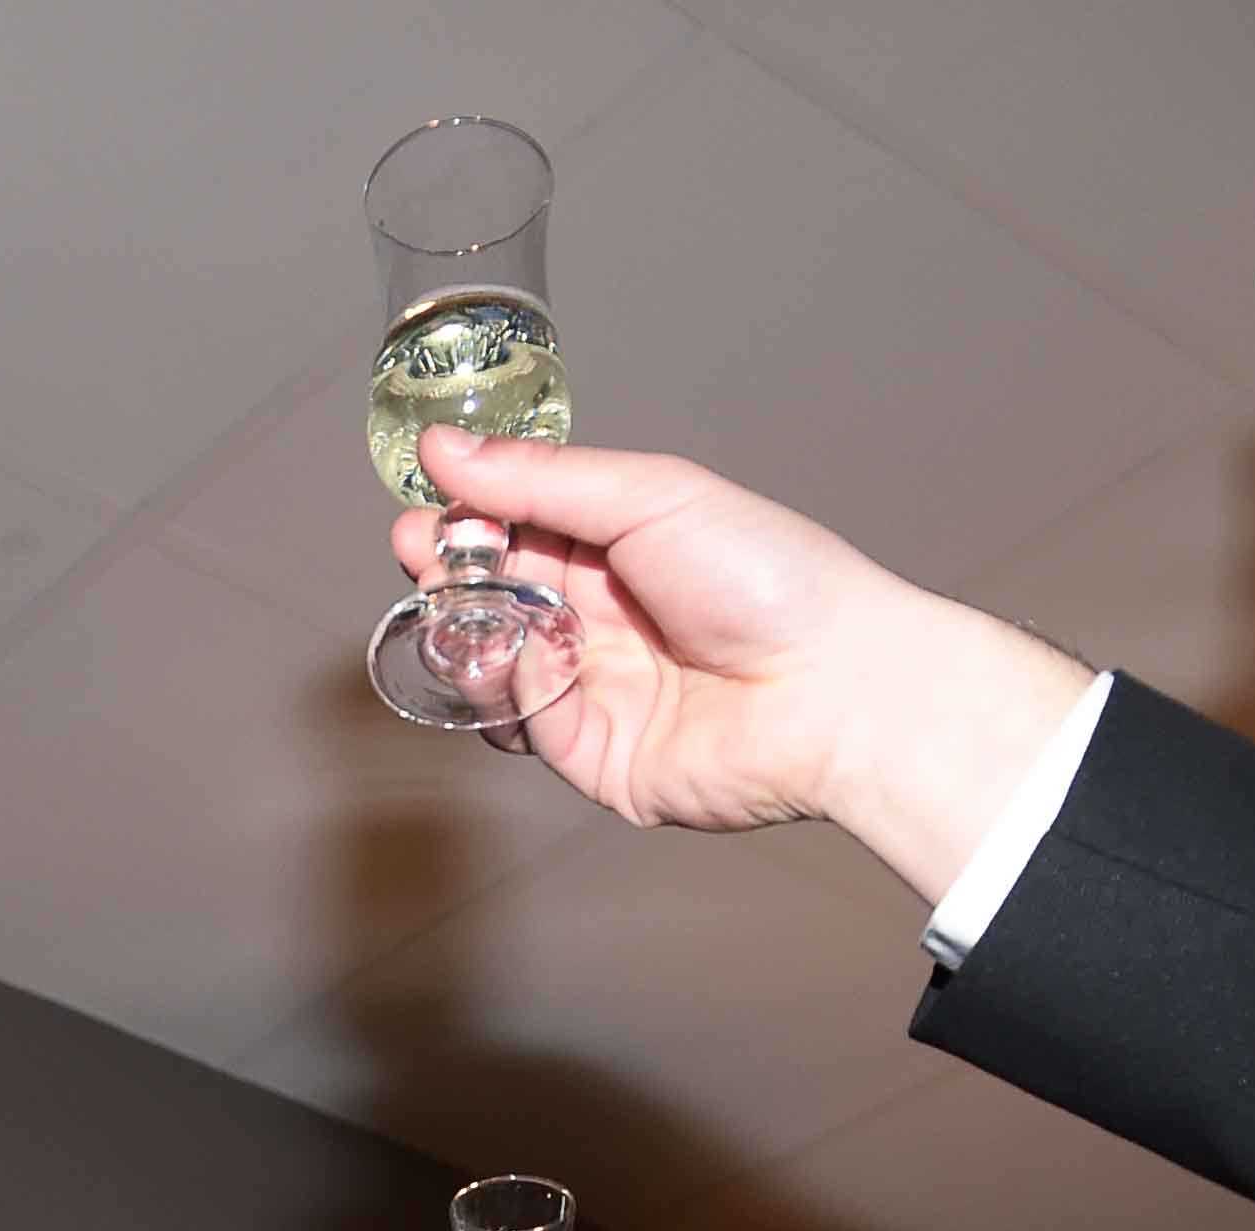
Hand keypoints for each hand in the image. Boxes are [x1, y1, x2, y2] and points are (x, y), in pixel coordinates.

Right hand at [408, 430, 1095, 903]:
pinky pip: (529, 727)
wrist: (833, 687)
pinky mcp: (598, 760)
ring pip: (497, 670)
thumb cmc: (768, 577)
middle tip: (425, 558)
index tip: (421, 513)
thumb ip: (538, 479)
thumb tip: (441, 446)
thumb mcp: (649, 498)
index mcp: (621, 551)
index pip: (516, 534)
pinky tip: (548, 658)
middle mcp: (605, 622)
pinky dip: (527, 689)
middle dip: (451, 579)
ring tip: (471, 613)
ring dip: (473, 636)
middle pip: (493, 602)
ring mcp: (600, 694)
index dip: (465, 524)